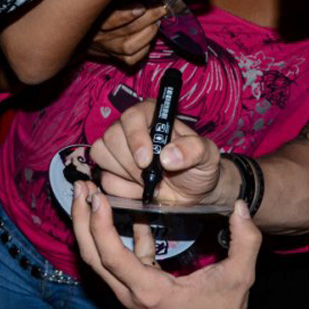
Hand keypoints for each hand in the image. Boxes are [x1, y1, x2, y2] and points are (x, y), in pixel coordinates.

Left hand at [71, 181, 258, 308]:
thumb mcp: (241, 276)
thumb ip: (245, 240)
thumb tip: (241, 207)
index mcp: (151, 291)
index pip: (113, 257)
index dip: (100, 226)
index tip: (97, 198)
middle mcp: (132, 294)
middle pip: (93, 256)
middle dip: (82, 220)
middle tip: (80, 186)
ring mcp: (130, 293)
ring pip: (98, 259)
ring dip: (90, 226)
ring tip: (88, 192)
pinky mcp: (135, 288)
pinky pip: (117, 260)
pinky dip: (115, 235)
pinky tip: (124, 210)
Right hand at [86, 3, 166, 65]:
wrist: (82, 29)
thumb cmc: (99, 5)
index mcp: (93, 16)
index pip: (110, 18)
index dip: (127, 13)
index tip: (142, 6)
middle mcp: (98, 35)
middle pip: (127, 29)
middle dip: (149, 17)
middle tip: (161, 8)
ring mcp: (106, 48)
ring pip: (129, 47)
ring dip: (148, 33)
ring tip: (157, 23)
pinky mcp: (114, 57)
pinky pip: (131, 59)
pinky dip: (144, 49)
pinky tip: (149, 38)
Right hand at [89, 99, 227, 205]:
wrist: (194, 193)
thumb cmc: (199, 167)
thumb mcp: (207, 155)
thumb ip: (194, 150)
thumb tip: (167, 156)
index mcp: (152, 115)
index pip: (131, 117)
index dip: (135, 138)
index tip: (147, 161)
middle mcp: (131, 129)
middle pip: (111, 137)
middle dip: (131, 163)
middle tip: (152, 175)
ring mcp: (118, 150)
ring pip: (102, 156)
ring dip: (126, 175)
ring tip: (149, 180)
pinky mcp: (112, 172)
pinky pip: (106, 181)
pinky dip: (125, 191)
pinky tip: (142, 190)